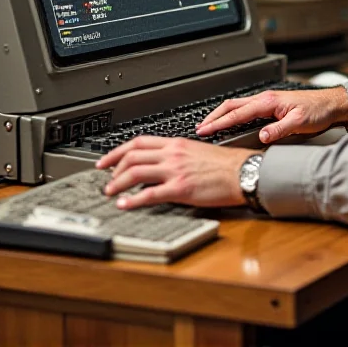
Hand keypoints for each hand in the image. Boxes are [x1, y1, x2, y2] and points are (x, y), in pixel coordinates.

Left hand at [96, 136, 256, 209]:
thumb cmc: (225, 165)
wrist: (242, 172)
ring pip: (136, 172)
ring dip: (118, 183)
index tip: (107, 160)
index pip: (138, 142)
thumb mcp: (196, 152)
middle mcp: (172, 154)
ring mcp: (175, 171)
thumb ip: (176, 155)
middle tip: (105, 179)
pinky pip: (149, 193)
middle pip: (132, 155)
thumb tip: (160, 164)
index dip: (117, 151)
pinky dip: (133, 200)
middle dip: (113, 168)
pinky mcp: (180, 189)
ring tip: (110, 193)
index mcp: (176, 144)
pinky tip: (125, 204)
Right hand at [195, 86, 347, 144]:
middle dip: (214, 116)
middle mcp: (265, 99)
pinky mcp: (270, 106)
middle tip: (200, 128)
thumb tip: (262, 136)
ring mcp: (267, 101)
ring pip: (237, 106)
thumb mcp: (300, 123)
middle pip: (231, 105)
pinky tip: (230, 122)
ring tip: (209, 125)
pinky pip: (245, 109)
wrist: (331, 104)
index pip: (238, 113)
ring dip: (222, 114)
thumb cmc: (318, 111)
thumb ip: (280, 130)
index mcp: (268, 101)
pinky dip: (232, 115)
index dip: (220, 122)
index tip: (206, 130)